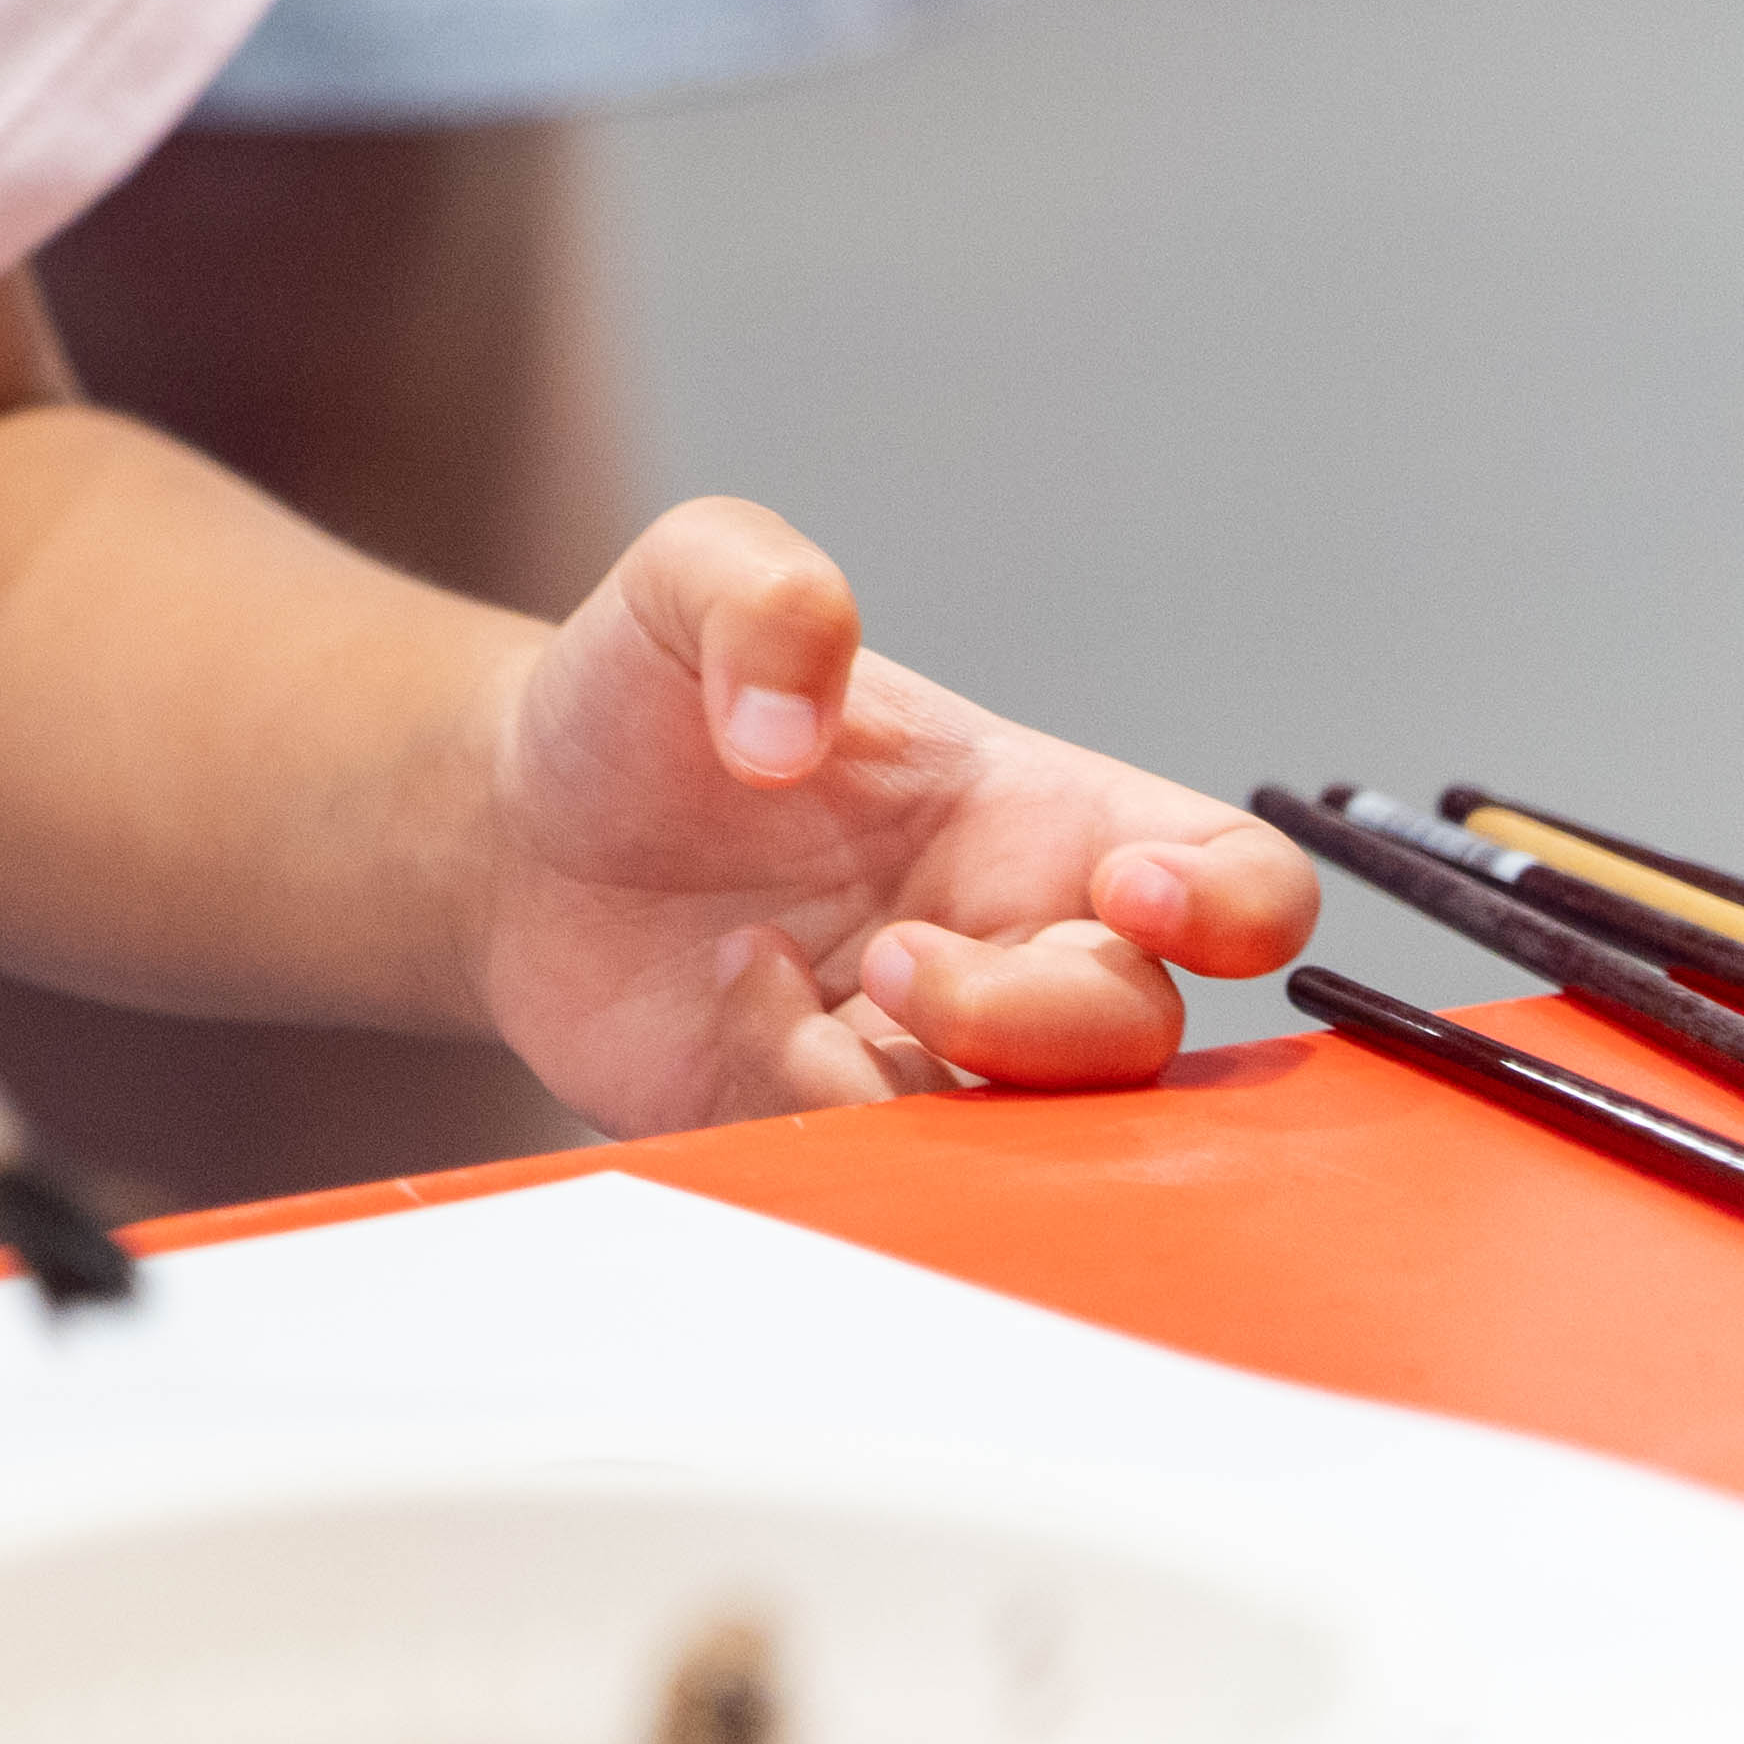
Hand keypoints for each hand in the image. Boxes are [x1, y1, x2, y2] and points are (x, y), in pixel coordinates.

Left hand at [467, 499, 1315, 1124]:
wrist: (509, 828)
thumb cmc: (640, 701)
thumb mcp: (689, 581)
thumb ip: (764, 593)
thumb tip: (791, 731)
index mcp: (1036, 815)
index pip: (1235, 879)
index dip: (1234, 905)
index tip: (1137, 890)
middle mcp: (1008, 940)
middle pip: (1136, 1036)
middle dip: (1037, 1019)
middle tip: (892, 960)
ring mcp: (923, 1051)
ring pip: (1019, 1131)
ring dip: (925, 1081)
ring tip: (796, 974)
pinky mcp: (825, 1128)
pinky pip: (873, 1162)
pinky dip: (804, 1094)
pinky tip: (730, 993)